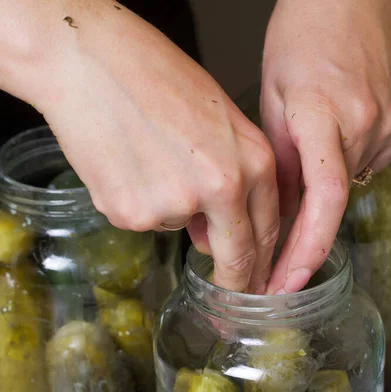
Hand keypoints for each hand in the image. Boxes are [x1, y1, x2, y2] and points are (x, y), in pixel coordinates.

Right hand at [2, 0, 278, 292]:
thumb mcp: (221, 120)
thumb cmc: (158, 78)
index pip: (268, 233)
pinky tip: (128, 163)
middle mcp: (222, 188)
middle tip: (230, 300)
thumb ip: (235, 176)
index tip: (260, 285)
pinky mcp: (132, 214)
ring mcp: (175, 204)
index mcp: (254, 162)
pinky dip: (140, 203)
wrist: (92, 62)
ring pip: (180, 229)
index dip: (262, 267)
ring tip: (152, 159)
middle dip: (236, 282)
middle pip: (237, 256)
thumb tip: (213, 231)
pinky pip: (145, 220)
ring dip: (173, 212)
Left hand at [261, 0, 390, 293]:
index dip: (306, 247)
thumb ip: (281, 160)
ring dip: (325, 185)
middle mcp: (364, 122)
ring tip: (310, 144)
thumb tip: (284, 214)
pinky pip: (369, 164)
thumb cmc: (301, 38)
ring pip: (350, 182)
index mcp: (322, 113)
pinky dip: (347, 164)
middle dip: (306, 229)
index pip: (324, 197)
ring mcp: (390, 125)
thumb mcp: (272, 97)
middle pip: (334, 199)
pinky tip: (336, 135)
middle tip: (280, 251)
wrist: (347, 2)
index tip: (287, 280)